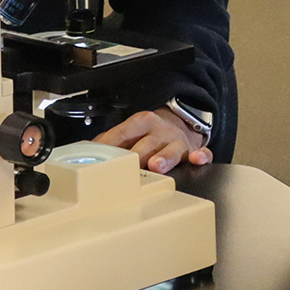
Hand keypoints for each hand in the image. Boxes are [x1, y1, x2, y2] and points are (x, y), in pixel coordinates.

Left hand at [94, 107, 211, 173]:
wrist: (182, 124)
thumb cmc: (152, 133)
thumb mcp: (132, 131)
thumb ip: (113, 141)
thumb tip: (88, 152)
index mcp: (140, 123)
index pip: (121, 134)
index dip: (109, 147)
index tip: (98, 160)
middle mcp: (159, 131)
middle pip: (145, 145)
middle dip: (136, 156)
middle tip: (127, 167)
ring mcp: (177, 141)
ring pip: (171, 149)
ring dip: (163, 158)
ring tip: (156, 166)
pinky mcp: (194, 150)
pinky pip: (201, 153)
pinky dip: (200, 156)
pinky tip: (196, 159)